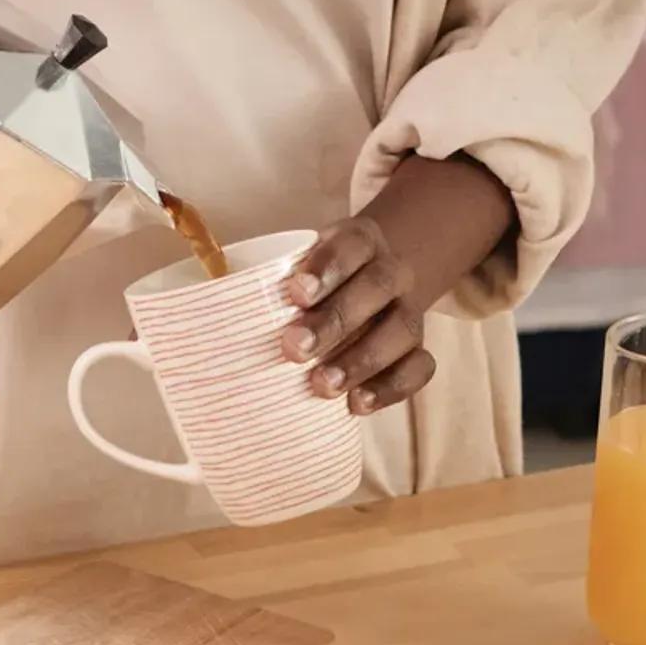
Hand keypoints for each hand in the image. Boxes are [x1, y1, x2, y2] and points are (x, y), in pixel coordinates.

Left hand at [281, 214, 433, 416]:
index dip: (327, 267)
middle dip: (335, 320)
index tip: (295, 293)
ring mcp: (409, 309)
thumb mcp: (304, 264)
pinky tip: (358, 404)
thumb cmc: (320, 281)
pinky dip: (392, 388)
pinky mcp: (418, 348)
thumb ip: (277, 281)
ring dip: (362, 360)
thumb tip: (224, 315)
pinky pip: (421, 367)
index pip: (351, 245)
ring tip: (322, 385)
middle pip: (376, 287)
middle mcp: (392, 271)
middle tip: (295, 348)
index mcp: (361, 240)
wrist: (369, 282)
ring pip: (402, 329)